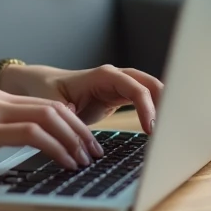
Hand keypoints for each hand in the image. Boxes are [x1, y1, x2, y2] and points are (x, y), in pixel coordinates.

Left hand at [0, 63, 162, 132]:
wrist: (37, 85)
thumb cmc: (43, 91)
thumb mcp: (53, 105)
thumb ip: (69, 117)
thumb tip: (80, 135)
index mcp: (101, 75)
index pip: (134, 86)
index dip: (146, 106)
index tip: (152, 128)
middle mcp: (114, 77)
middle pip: (149, 83)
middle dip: (165, 102)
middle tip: (173, 128)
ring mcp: (118, 85)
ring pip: (150, 90)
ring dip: (164, 106)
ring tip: (173, 130)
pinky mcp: (119, 97)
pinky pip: (143, 100)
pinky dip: (155, 111)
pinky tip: (161, 129)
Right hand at [0, 87, 105, 177]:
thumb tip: (21, 146)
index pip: (44, 104)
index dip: (72, 123)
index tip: (85, 143)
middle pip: (53, 107)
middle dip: (81, 131)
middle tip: (94, 153)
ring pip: (48, 117)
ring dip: (73, 140)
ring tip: (84, 160)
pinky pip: (31, 134)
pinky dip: (55, 147)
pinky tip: (63, 162)